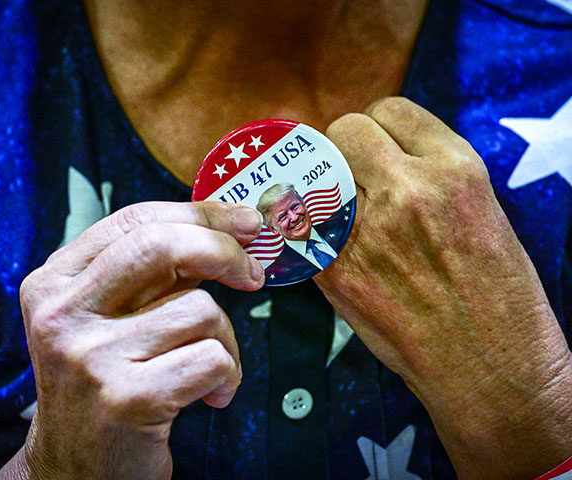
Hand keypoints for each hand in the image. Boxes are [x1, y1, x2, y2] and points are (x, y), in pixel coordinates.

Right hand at [0, 201, 263, 479]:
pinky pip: (212, 357)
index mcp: (54, 282)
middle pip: (162, 246)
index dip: (199, 213)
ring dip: (225, 338)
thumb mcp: (107, 317)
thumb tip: (228, 228)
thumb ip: (150, 274)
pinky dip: (228, 374)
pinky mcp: (128, 398)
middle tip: (253, 273)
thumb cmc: (106, 379)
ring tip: (212, 365)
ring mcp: (92, 357)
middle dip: (223, 250)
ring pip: (199, 309)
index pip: (135, 221)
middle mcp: (62, 314)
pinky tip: (212, 394)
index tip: (243, 221)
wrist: (77, 468)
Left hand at [317, 97, 571, 478]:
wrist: (490, 369)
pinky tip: (324, 237)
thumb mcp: (483, 212)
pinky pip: (302, 224)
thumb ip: (431, 176)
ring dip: (322, 183)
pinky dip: (307, 225)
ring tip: (337, 205)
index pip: (391, 110)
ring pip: (315, 173)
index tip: (380, 147)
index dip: (382, 127)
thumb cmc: (499, 295)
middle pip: (345, 131)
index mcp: (454, 169)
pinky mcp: (335, 270)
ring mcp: (365, 230)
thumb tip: (383, 156)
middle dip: (346, 147)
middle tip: (353, 174)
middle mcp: (406, 190)